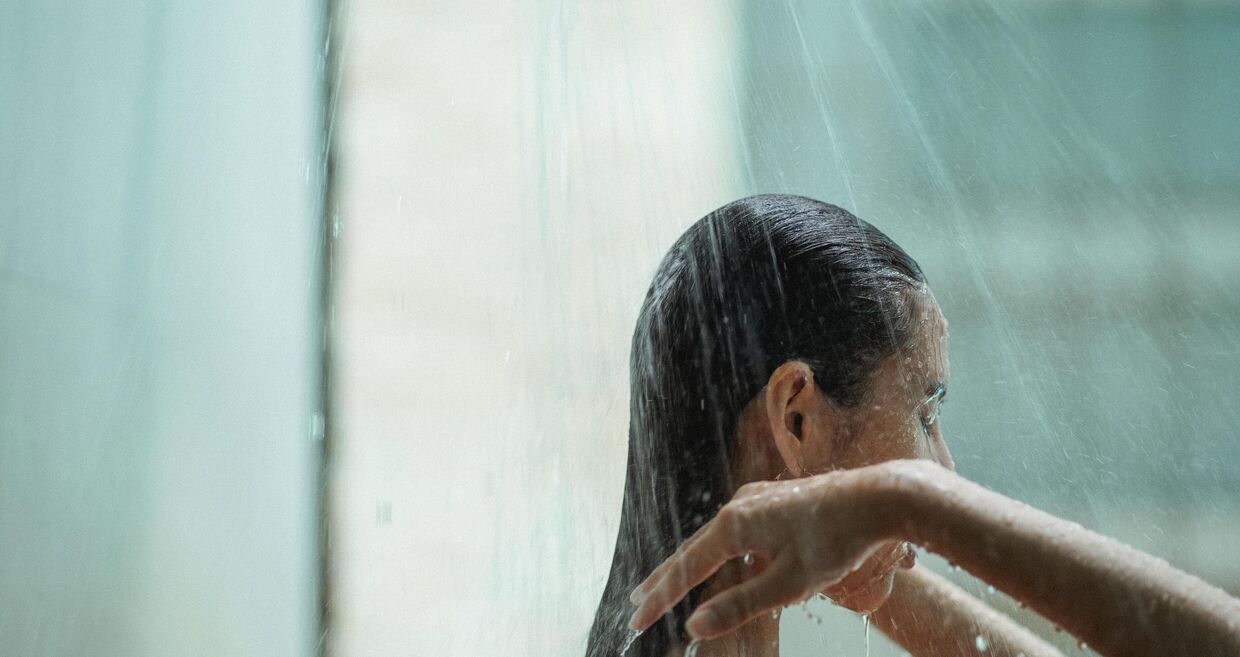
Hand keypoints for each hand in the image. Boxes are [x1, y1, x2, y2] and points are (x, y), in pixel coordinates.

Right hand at [626, 466, 896, 638]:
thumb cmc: (837, 541)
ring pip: (712, 536)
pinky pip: (733, 527)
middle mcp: (739, 505)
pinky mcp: (773, 498)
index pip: (686, 568)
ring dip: (689, 562)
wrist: (879, 496)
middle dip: (665, 578)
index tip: (637, 619)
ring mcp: (756, 497)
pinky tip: (719, 557)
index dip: (661, 597)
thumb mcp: (789, 583)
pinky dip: (715, 548)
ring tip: (669, 581)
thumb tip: (695, 624)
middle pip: (692, 548)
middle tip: (638, 603)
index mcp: (735, 525)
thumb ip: (740, 604)